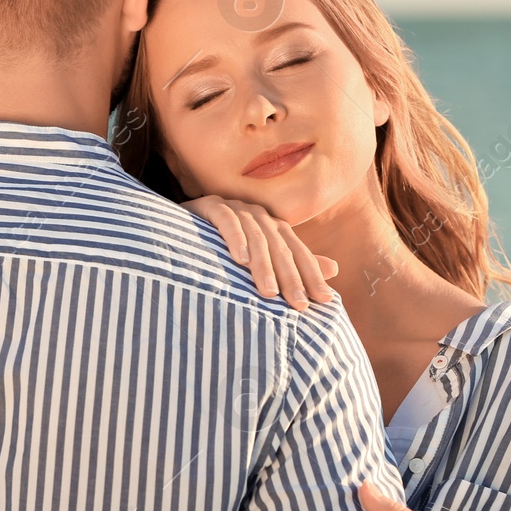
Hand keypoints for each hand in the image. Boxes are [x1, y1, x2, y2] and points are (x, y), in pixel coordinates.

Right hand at [181, 195, 337, 310]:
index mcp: (273, 227)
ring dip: (263, 266)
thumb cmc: (220, 249)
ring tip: (269, 293)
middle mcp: (259, 215)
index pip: (298, 252)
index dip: (311, 275)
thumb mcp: (257, 261)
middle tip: (298, 305)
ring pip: (256, 237)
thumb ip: (292, 264)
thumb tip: (336, 268)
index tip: (324, 301)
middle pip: (280, 247)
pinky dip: (234, 239)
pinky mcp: (209, 205)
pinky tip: (239, 260)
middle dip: (291, 277)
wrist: (175, 228)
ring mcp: (235, 208)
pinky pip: (226, 221)